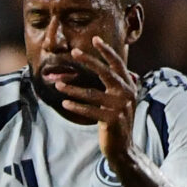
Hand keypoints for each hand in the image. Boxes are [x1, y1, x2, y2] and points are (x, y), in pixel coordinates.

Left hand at [56, 33, 142, 162]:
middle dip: (89, 60)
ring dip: (72, 89)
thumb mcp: (121, 99)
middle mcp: (127, 93)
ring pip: (92, 94)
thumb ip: (119, 83)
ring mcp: (120, 107)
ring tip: (57, 85)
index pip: (118, 64)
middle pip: (106, 72)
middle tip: (74, 52)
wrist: (124, 147)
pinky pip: (90, 111)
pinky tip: (65, 103)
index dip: (107, 51)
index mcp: (129, 85)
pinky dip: (77, 107)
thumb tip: (120, 61)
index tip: (95, 38)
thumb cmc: (117, 120)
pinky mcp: (112, 120)